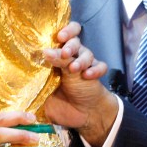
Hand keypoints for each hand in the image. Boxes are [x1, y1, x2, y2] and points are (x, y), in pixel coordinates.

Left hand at [42, 23, 117, 146]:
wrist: (80, 115)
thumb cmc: (60, 99)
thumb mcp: (52, 82)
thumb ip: (51, 65)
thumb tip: (45, 51)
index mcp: (59, 55)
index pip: (65, 34)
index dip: (65, 31)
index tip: (60, 37)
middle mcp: (73, 57)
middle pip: (76, 41)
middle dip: (71, 46)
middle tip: (65, 54)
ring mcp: (86, 65)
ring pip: (88, 53)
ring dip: (81, 60)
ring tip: (74, 69)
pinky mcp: (96, 73)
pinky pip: (101, 66)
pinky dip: (96, 70)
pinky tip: (88, 76)